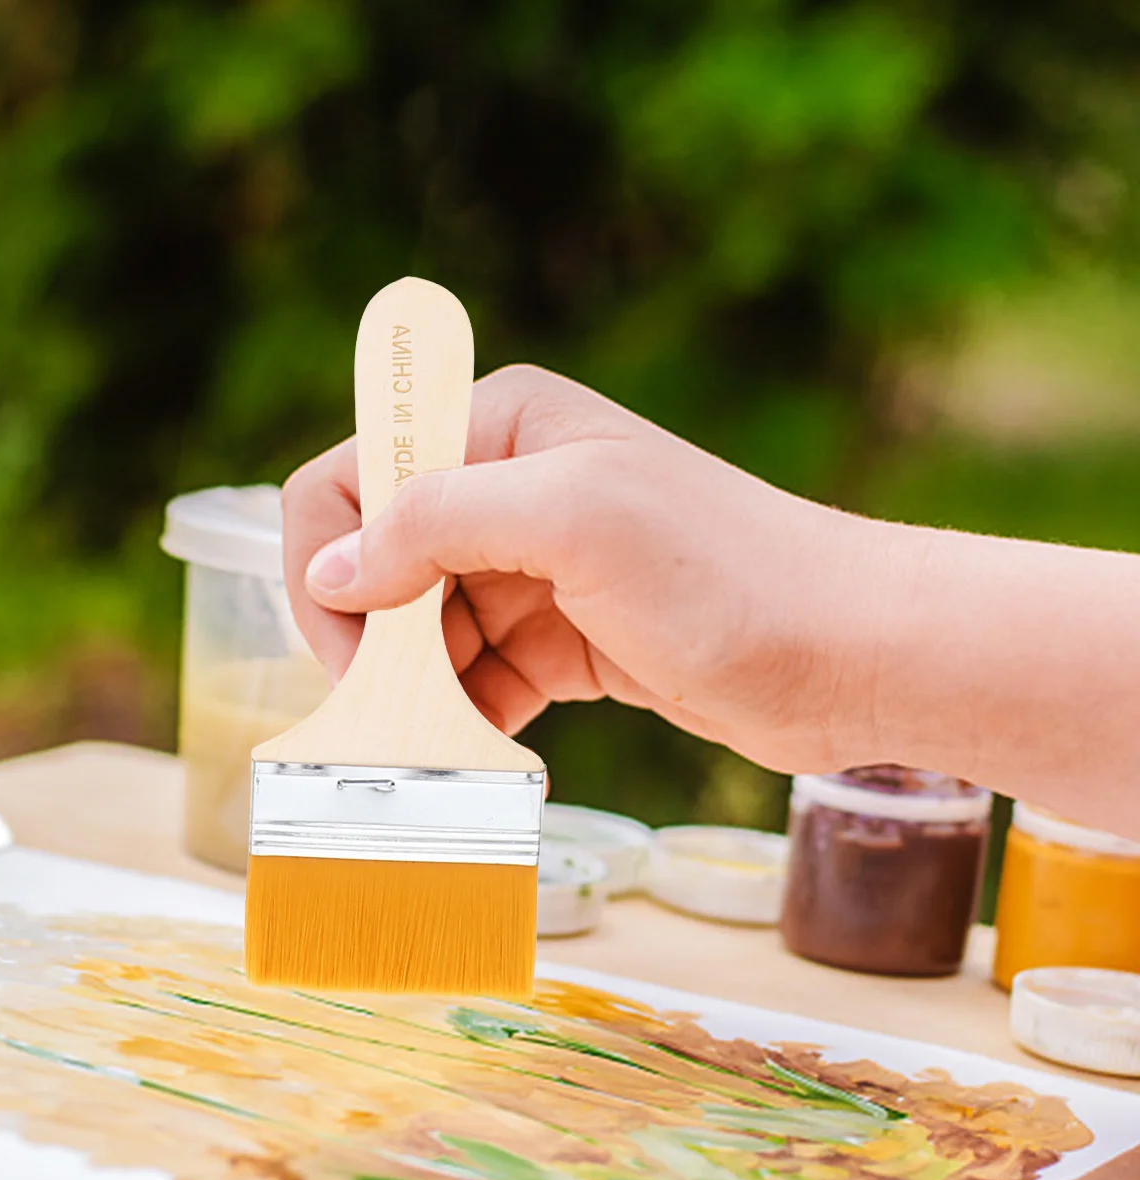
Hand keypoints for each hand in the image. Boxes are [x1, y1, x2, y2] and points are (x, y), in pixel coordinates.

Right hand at [281, 364, 893, 776]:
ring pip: (418, 632)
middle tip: (394, 716)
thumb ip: (438, 520)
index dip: (331, 561)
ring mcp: (532, 569)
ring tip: (443, 749)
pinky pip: (471, 679)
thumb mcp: (574, 520)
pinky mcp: (558, 640)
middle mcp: (506, 488)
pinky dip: (463, 720)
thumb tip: (330, 571)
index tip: (359, 648)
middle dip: (372, 642)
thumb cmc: (727, 573)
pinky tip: (487, 753)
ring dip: (415, 693)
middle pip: (375, 565)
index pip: (353, 478)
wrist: (851, 658)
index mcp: (499, 425)